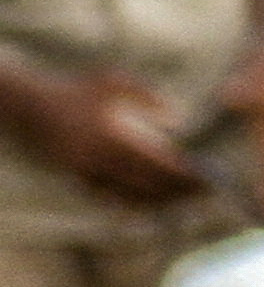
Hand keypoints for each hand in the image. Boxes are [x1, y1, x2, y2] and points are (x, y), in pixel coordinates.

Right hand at [0, 62, 211, 202]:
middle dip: (181, 192)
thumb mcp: (112, 82)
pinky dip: (138, 204)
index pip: (158, 163)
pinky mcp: (80, 181)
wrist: (30, 107)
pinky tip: (158, 203)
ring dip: (164, 202)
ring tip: (190, 200)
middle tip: (208, 193)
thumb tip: (179, 119)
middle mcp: (100, 160)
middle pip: (150, 186)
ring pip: (134, 198)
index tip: (210, 177)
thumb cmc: (77, 91)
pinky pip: (114, 200)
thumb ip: (147, 97)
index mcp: (111, 136)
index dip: (186, 174)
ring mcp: (88, 174)